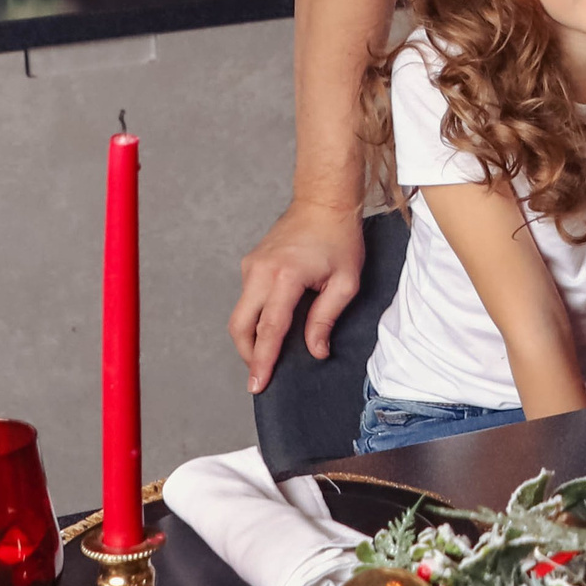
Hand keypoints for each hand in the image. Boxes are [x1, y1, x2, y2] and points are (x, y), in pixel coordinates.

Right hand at [230, 200, 365, 392]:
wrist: (323, 201)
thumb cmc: (339, 238)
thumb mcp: (345, 282)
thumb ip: (326, 318)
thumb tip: (315, 351)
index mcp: (285, 277)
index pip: (269, 329)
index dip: (263, 360)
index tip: (257, 384)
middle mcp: (260, 271)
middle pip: (240, 325)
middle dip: (248, 354)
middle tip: (260, 374)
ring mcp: (251, 266)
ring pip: (240, 313)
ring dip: (250, 336)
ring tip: (267, 354)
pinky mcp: (250, 263)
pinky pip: (246, 298)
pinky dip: (254, 317)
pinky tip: (270, 326)